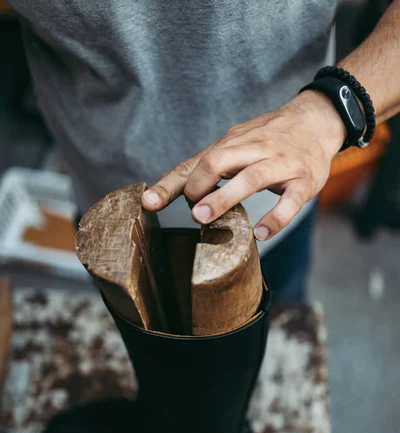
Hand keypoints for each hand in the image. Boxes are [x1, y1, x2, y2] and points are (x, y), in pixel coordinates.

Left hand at [142, 90, 345, 239]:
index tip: (148, 203)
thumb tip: (169, 186)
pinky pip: (291, 200)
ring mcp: (280, 164)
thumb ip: (207, 165)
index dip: (170, 184)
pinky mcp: (304, 180)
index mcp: (232, 144)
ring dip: (225, 198)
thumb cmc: (270, 137)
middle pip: (219, 160)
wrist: (318, 120)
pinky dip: (276, 217)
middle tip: (192, 212)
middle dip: (199, 185)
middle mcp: (253, 150)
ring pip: (252, 177)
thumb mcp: (237, 143)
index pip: (195, 163)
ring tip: (205, 219)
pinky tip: (261, 232)